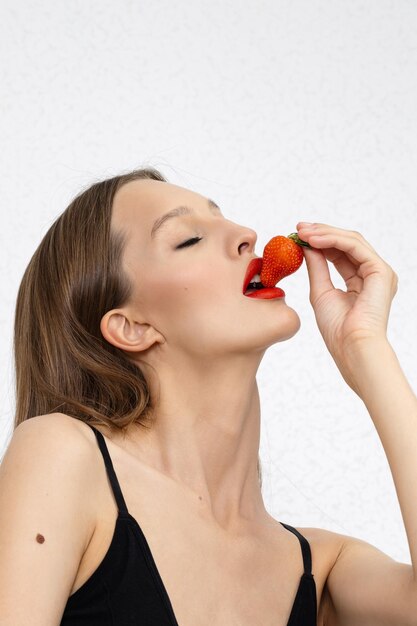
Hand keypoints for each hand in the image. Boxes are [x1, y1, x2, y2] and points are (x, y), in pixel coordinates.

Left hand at [296, 222, 398, 388]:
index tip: (297, 235)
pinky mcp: (381, 270)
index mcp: (361, 281)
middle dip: (321, 232)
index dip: (319, 241)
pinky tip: (314, 240)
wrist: (351, 347)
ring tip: (302, 232)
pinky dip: (333, 239)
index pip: (340, 253)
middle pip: (346, 243)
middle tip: (299, 227)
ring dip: (325, 233)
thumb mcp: (321, 292)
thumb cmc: (337, 329)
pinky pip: (354, 246)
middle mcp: (372, 274)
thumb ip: (317, 267)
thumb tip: (307, 246)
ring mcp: (379, 271)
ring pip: (351, 240)